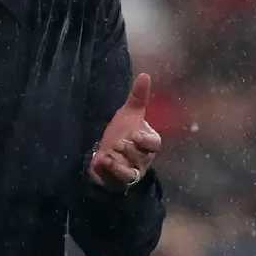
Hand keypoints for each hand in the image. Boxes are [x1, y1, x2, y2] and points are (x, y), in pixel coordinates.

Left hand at [89, 73, 160, 192]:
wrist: (106, 151)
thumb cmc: (122, 132)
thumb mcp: (129, 113)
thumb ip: (138, 97)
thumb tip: (145, 75)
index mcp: (148, 142)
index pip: (154, 143)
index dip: (146, 140)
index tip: (135, 134)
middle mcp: (143, 159)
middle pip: (140, 156)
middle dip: (128, 149)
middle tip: (119, 142)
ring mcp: (132, 171)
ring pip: (131, 171)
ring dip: (119, 161)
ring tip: (108, 152)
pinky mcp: (119, 180)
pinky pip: (119, 180)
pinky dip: (110, 171)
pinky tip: (101, 161)